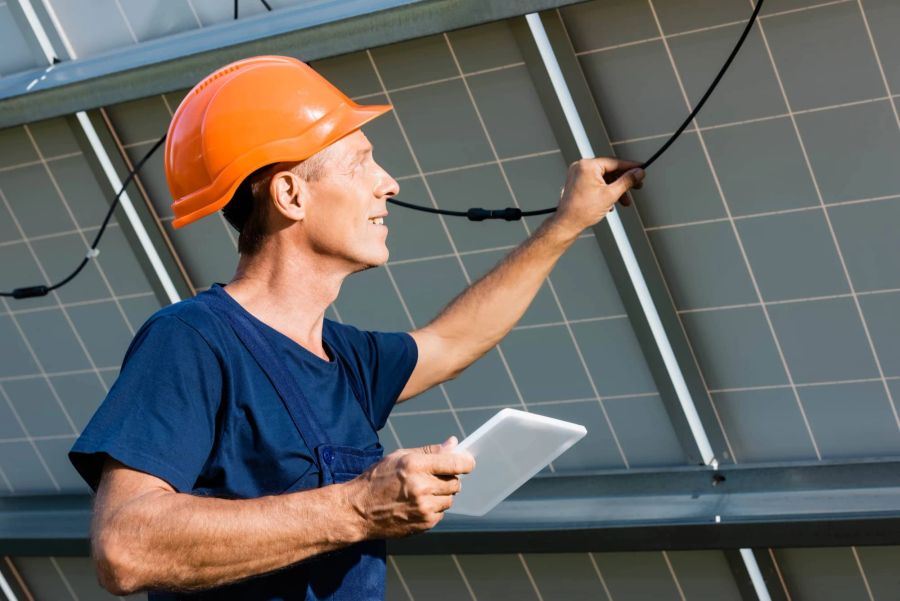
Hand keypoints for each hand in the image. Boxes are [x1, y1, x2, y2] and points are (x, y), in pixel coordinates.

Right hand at [344, 437, 474, 538]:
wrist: (358, 510)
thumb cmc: (377, 479)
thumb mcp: (399, 456)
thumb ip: (429, 451)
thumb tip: (453, 444)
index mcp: (415, 466)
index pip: (454, 463)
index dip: (466, 462)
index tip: (468, 462)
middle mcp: (421, 487)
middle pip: (455, 482)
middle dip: (449, 478)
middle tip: (433, 477)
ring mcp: (424, 507)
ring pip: (450, 499)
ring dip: (442, 494)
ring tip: (422, 491)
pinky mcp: (424, 523)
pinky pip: (441, 513)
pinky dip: (434, 508)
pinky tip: (417, 504)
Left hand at [551, 157, 644, 236]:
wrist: (567, 224)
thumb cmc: (582, 211)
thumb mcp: (611, 195)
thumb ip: (627, 181)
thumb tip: (638, 173)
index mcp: (588, 165)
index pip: (615, 162)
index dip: (631, 167)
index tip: (641, 169)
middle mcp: (581, 166)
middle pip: (610, 170)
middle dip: (623, 181)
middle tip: (636, 186)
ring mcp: (578, 174)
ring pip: (604, 178)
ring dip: (616, 189)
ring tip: (624, 201)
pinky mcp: (577, 183)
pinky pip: (596, 183)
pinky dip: (605, 191)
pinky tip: (611, 203)